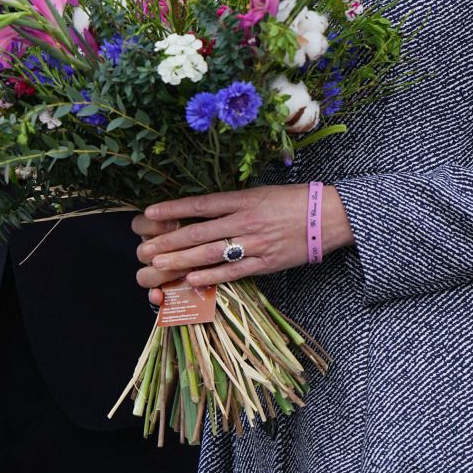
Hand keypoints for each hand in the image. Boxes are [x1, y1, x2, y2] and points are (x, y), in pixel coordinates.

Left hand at [133, 183, 353, 291]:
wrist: (327, 216)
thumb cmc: (293, 201)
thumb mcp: (261, 192)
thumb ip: (234, 202)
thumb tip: (203, 210)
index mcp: (243, 199)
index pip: (201, 204)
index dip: (174, 209)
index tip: (150, 212)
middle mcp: (245, 220)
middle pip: (199, 232)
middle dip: (169, 241)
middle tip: (144, 249)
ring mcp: (254, 243)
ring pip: (211, 253)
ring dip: (182, 259)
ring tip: (158, 264)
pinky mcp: (265, 263)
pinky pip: (233, 272)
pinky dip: (211, 276)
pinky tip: (191, 279)